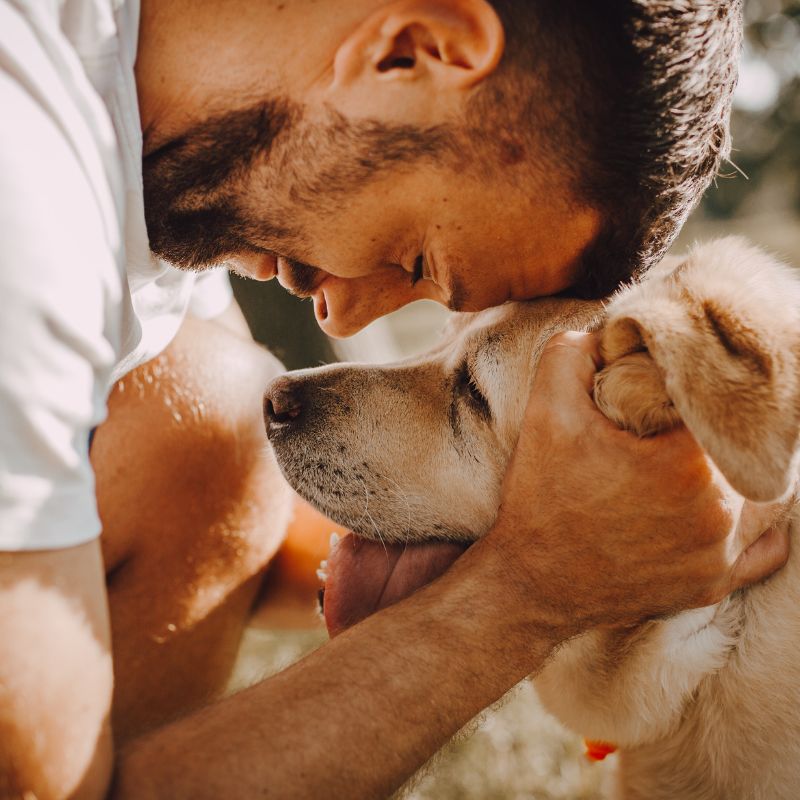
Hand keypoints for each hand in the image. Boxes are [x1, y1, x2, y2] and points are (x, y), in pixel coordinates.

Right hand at [489, 331, 789, 634]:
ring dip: (741, 469)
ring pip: (766, 495)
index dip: (700, 387)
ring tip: (703, 455)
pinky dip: (754, 523)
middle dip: (720, 427)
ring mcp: (720, 556)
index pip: (721, 403)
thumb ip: (573, 353)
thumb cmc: (541, 499)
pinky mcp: (713, 586)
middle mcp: (719, 514)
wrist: (530, 583)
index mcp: (688, 465)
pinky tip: (724, 503)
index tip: (675, 386)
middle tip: (683, 420)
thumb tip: (609, 333)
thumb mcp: (545, 412)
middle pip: (748, 447)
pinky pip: (764, 549)